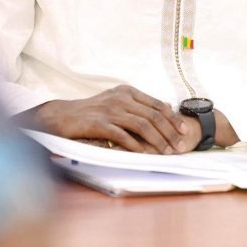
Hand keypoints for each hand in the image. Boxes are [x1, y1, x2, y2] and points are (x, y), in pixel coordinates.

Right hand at [29, 85, 189, 153]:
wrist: (63, 116)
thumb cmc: (92, 112)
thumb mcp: (116, 102)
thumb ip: (138, 105)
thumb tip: (166, 108)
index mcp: (127, 91)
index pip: (157, 104)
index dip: (173, 118)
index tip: (184, 131)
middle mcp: (121, 98)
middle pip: (153, 116)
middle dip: (169, 132)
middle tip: (180, 146)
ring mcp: (110, 110)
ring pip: (142, 126)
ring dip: (157, 141)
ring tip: (166, 153)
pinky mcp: (100, 123)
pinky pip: (123, 136)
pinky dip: (136, 146)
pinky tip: (145, 155)